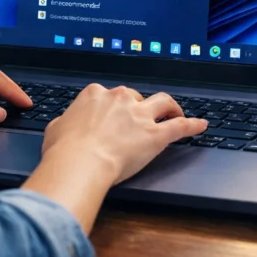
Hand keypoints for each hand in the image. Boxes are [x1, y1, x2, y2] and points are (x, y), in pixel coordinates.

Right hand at [41, 84, 207, 184]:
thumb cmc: (65, 150)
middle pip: (135, 97)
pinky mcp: (155, 135)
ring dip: (171, 106)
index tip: (112, 115)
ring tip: (176, 111)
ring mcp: (139, 115)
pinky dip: (192, 125)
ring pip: (162, 102)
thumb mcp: (55, 129)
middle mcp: (119, 99)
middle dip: (138, 107)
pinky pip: (179, 126)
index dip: (112, 106)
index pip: (107, 95)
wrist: (80, 162)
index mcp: (94, 95)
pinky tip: (201, 126)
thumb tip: (64, 125)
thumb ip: (65, 122)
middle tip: (139, 120)